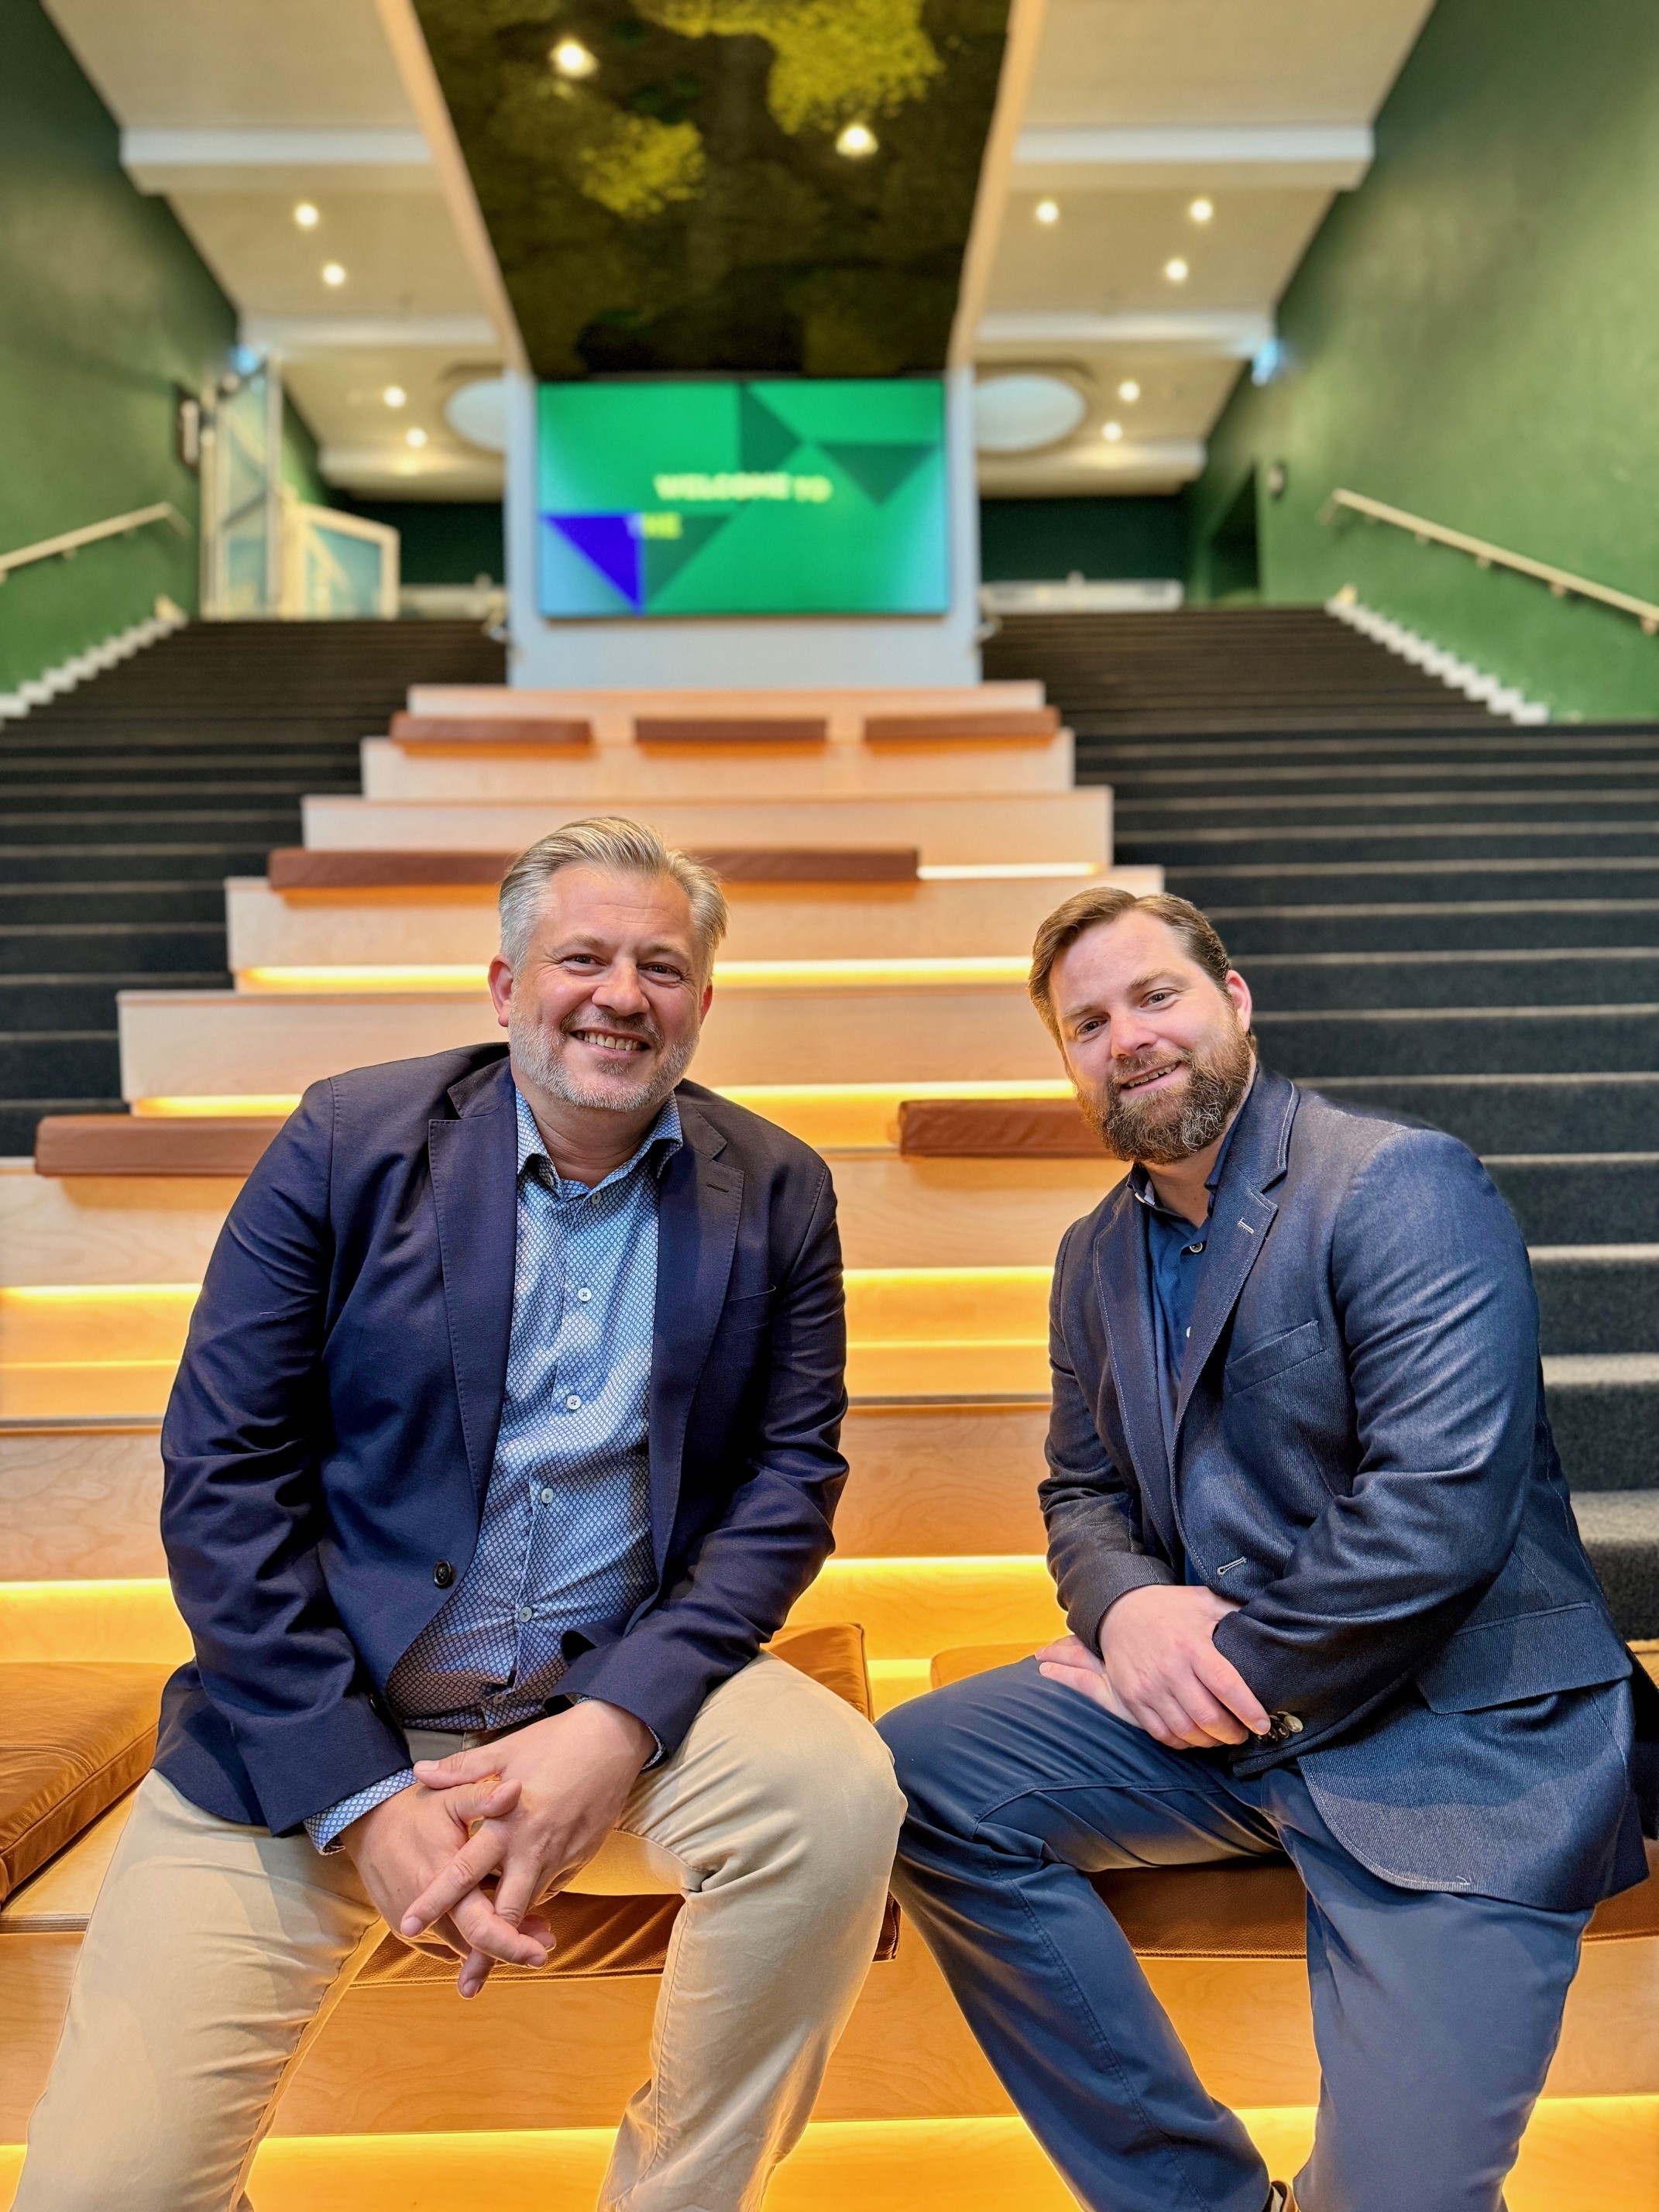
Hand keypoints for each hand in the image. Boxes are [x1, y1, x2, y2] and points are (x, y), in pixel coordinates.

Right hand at [340, 1776, 554, 1995]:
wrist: (368, 1825)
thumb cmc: (415, 1810)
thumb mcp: (451, 1799)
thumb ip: (484, 1797)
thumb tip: (516, 1788)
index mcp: (442, 1880)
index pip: (481, 1926)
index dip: (513, 1943)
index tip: (543, 1952)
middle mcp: (426, 1912)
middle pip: (474, 1947)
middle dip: (511, 1950)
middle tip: (545, 1947)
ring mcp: (413, 1925)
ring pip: (461, 1948)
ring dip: (493, 1945)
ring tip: (530, 1933)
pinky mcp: (407, 1929)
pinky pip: (444, 1944)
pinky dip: (469, 1941)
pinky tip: (493, 1927)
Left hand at [404, 1700, 654, 1988]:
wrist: (615, 1738)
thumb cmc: (557, 1741)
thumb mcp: (504, 1750)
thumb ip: (461, 1769)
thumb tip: (419, 1772)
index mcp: (507, 1823)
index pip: (463, 1873)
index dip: (435, 1902)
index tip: (408, 1925)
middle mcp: (533, 1848)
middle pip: (505, 1913)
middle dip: (484, 1952)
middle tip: (464, 1985)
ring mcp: (561, 1857)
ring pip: (532, 1908)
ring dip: (513, 1939)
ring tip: (493, 1966)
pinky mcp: (581, 1857)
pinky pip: (551, 1889)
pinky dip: (535, 1906)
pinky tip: (524, 1916)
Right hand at [1038, 1584, 1270, 1749]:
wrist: (1119, 1610)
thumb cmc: (1170, 1608)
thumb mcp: (1204, 1601)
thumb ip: (1235, 1610)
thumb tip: (1273, 1618)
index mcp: (1191, 1644)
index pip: (1225, 1685)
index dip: (1248, 1710)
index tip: (1262, 1725)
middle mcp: (1169, 1668)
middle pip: (1207, 1716)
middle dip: (1232, 1733)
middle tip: (1243, 1733)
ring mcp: (1148, 1686)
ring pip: (1185, 1730)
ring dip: (1209, 1741)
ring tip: (1221, 1737)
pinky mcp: (1133, 1699)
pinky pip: (1161, 1733)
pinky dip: (1182, 1742)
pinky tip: (1195, 1736)